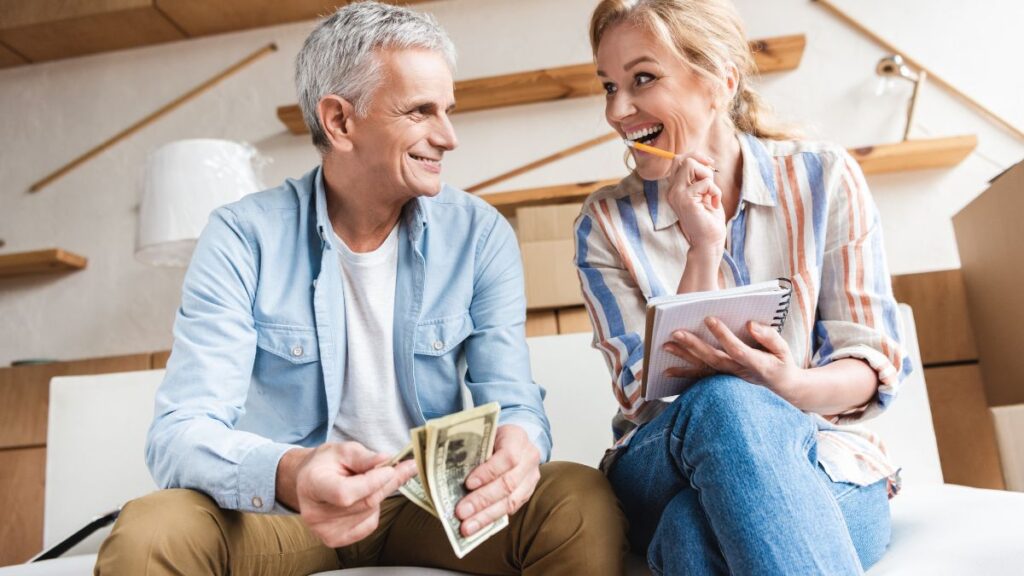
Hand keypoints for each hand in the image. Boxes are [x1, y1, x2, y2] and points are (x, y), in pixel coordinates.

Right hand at [290, 442, 417, 547]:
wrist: (310, 480)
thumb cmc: (327, 463)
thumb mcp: (343, 450)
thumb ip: (364, 457)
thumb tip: (387, 460)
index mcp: (312, 485)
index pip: (345, 493)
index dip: (372, 482)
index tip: (391, 468)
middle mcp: (314, 514)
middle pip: (364, 503)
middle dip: (387, 484)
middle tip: (406, 467)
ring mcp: (324, 531)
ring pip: (370, 513)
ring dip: (380, 494)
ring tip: (367, 482)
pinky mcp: (335, 540)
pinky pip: (369, 524)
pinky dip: (374, 510)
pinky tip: (362, 498)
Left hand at [455, 424, 540, 536]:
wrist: (512, 441)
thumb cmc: (490, 437)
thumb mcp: (481, 434)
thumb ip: (466, 450)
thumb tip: (431, 471)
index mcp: (516, 437)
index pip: (507, 457)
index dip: (488, 472)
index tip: (468, 483)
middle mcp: (528, 458)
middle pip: (508, 483)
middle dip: (482, 500)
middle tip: (461, 512)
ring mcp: (531, 478)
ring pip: (511, 501)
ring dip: (486, 516)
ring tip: (466, 527)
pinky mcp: (527, 493)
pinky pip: (511, 510)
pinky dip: (492, 519)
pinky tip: (477, 527)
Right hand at [665, 152, 725, 250]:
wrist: (708, 242)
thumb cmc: (709, 219)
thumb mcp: (704, 193)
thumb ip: (700, 178)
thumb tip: (705, 160)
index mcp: (674, 189)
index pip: (678, 160)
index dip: (695, 156)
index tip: (710, 165)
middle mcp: (672, 191)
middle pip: (683, 159)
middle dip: (702, 164)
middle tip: (711, 181)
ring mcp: (676, 194)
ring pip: (691, 165)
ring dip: (708, 176)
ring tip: (711, 194)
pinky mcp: (685, 200)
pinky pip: (705, 182)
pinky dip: (715, 191)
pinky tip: (713, 204)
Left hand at [668, 317, 806, 403]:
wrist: (781, 389)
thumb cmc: (781, 363)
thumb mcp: (783, 349)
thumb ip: (769, 337)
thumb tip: (750, 324)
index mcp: (757, 364)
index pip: (737, 349)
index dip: (723, 335)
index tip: (709, 318)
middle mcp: (739, 373)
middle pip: (713, 359)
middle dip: (694, 345)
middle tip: (676, 331)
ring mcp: (728, 379)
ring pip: (703, 368)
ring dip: (683, 357)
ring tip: (666, 345)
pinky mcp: (721, 381)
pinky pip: (700, 378)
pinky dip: (683, 374)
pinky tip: (666, 371)